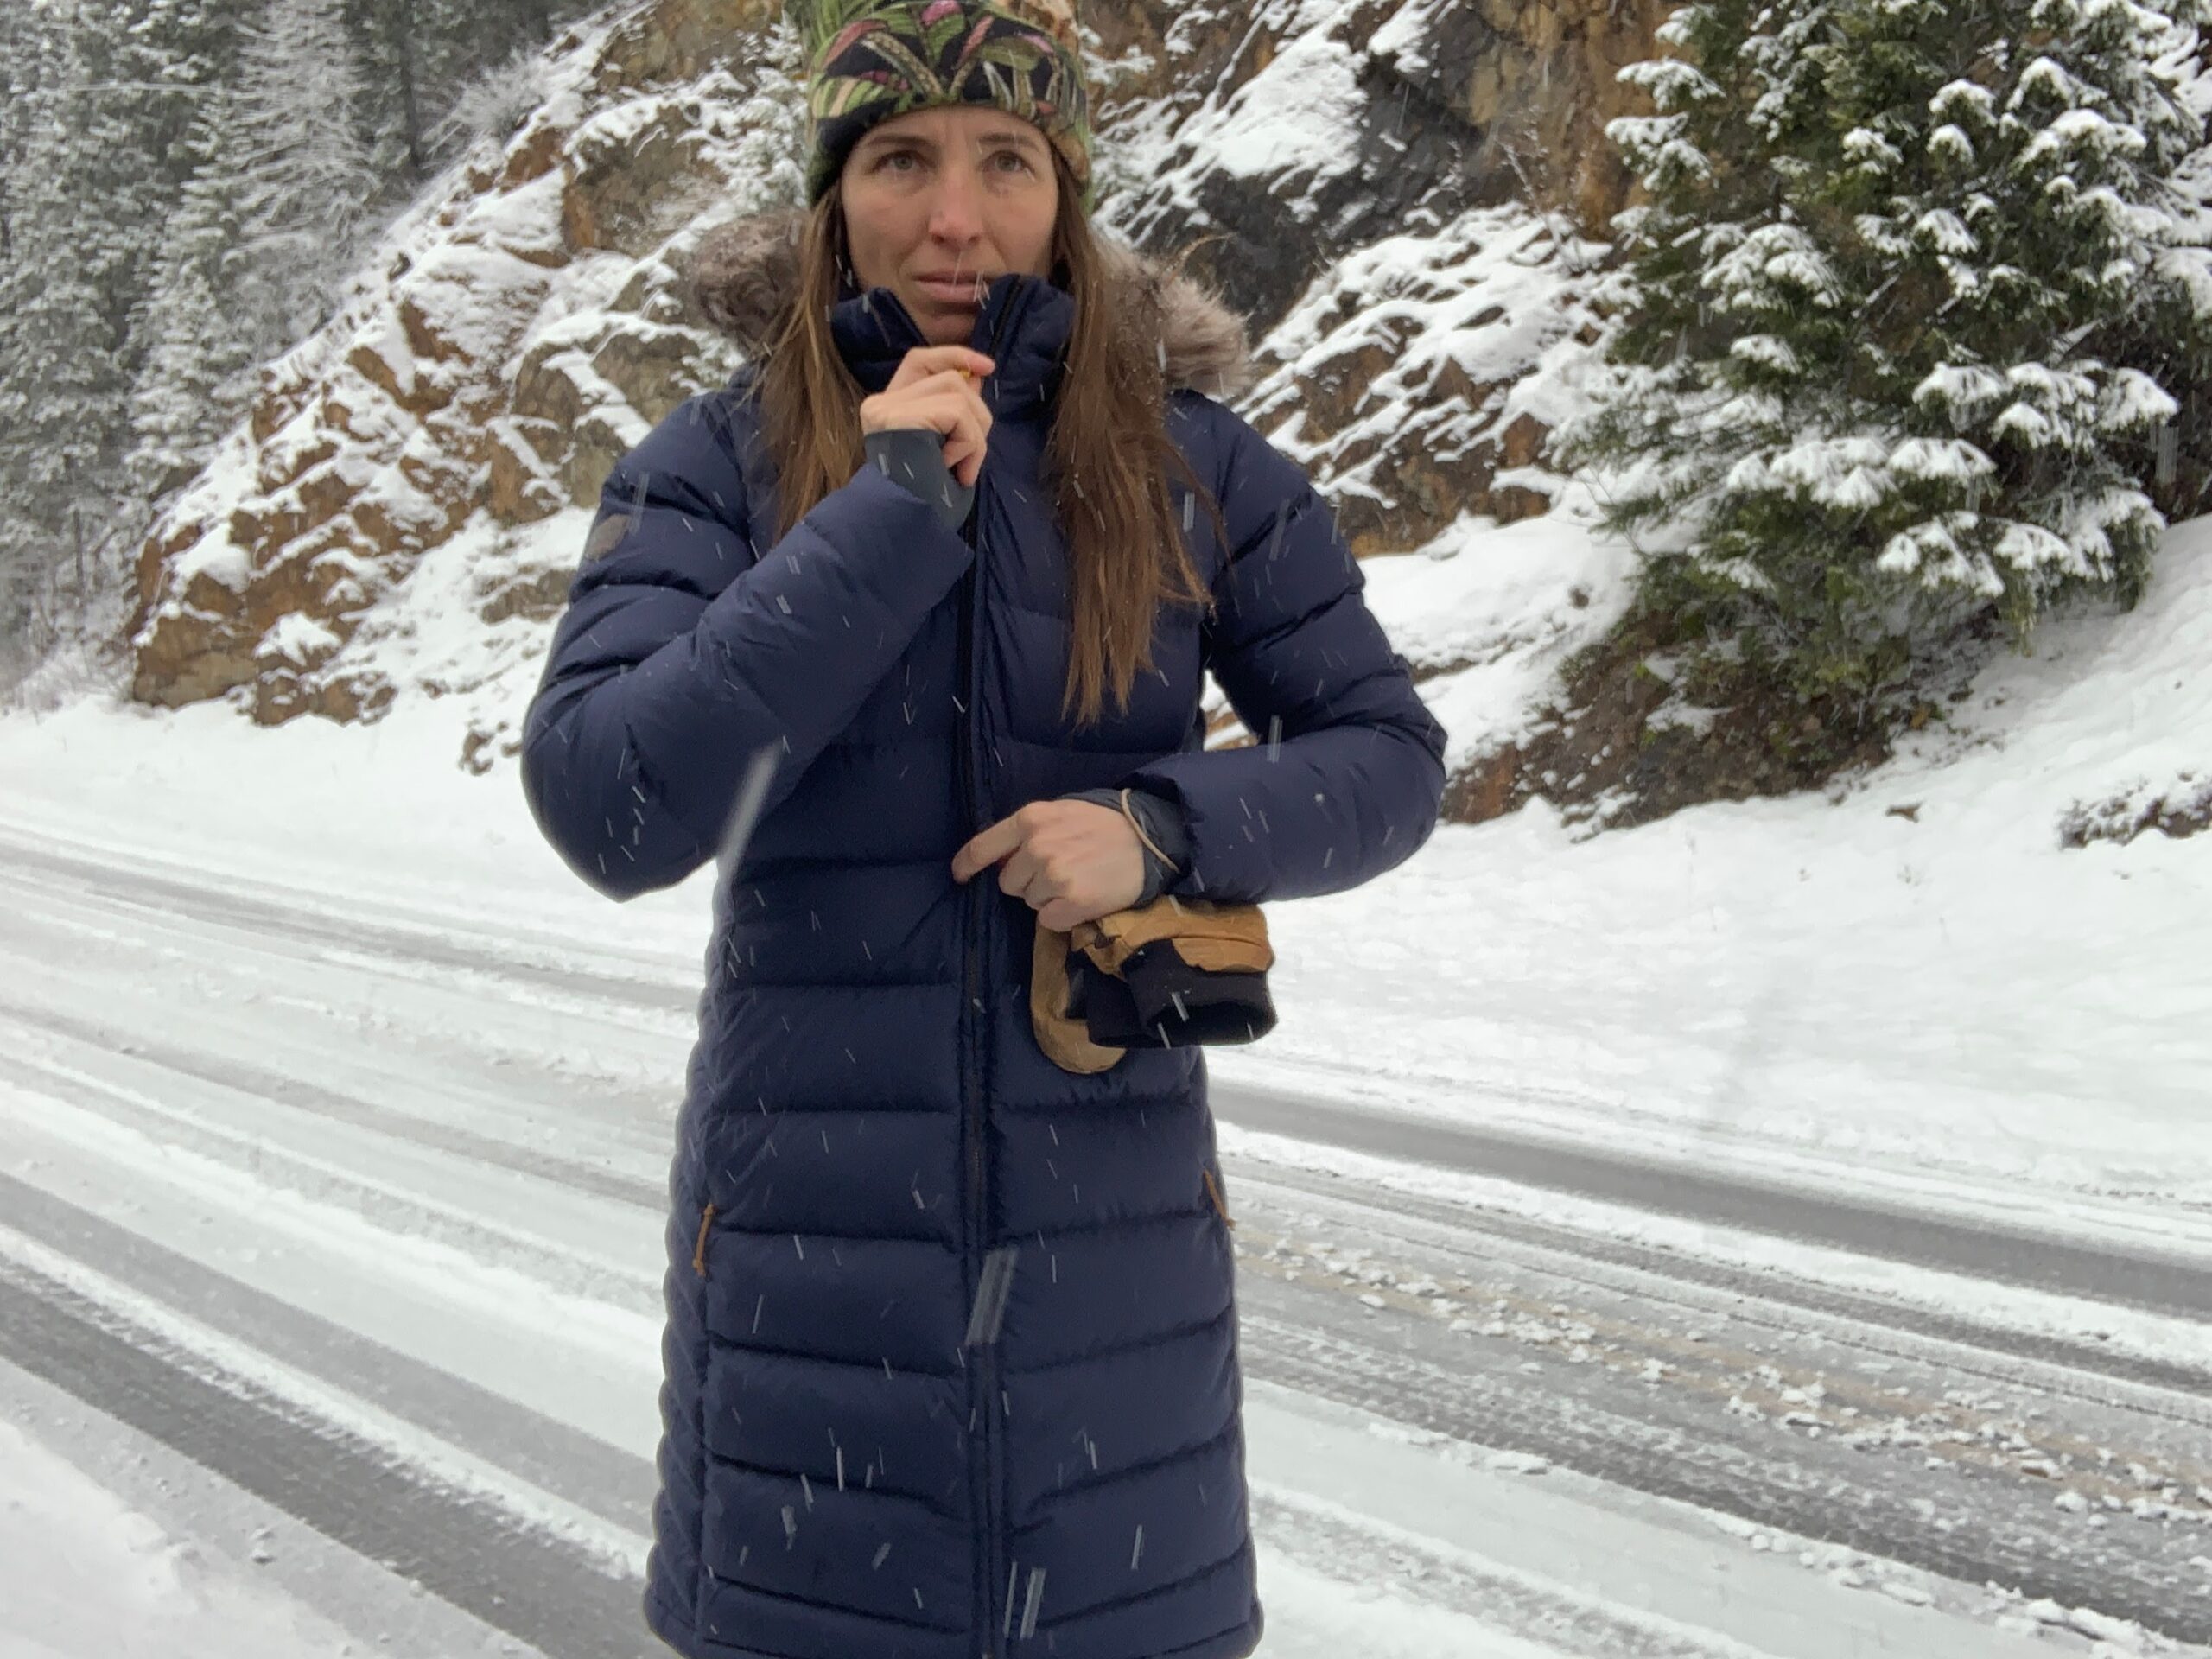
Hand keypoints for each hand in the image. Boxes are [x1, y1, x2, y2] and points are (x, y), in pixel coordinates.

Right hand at [860, 346, 995, 489]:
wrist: (908, 529)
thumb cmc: (927, 500)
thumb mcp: (947, 446)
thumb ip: (956, 408)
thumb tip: (978, 375)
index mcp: (888, 408)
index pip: (921, 361)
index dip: (955, 356)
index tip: (986, 367)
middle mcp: (881, 404)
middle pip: (949, 379)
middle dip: (977, 414)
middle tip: (970, 457)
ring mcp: (887, 410)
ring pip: (957, 393)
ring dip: (975, 435)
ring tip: (963, 468)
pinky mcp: (899, 418)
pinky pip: (957, 413)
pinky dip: (969, 443)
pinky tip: (956, 470)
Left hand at [950, 800, 1145, 931]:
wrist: (1149, 839)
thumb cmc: (1103, 824)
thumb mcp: (1060, 812)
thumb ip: (1028, 831)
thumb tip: (999, 860)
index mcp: (1030, 819)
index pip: (982, 847)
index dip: (967, 864)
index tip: (959, 876)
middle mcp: (1037, 846)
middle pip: (1008, 882)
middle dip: (1027, 881)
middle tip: (1059, 870)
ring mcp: (1054, 874)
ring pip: (1029, 901)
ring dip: (1048, 897)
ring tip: (1076, 880)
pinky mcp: (1072, 901)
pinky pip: (1048, 920)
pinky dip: (1062, 915)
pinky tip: (1082, 898)